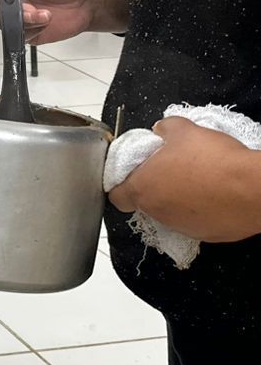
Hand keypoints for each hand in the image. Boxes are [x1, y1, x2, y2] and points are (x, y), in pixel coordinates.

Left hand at [109, 118, 260, 242]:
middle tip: (173, 172)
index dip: (122, 185)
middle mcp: (158, 213)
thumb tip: (161, 130)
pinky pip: (198, 221)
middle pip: (147, 203)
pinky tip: (215, 196)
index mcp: (143, 189)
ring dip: (179, 200)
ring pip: (172, 213)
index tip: (135, 175)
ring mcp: (182, 227)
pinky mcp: (206, 235)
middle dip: (156, 189)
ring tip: (198, 181)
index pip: (117, 196)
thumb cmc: (211, 159)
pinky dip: (202, 211)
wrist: (252, 189)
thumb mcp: (184, 130)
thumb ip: (166, 129)